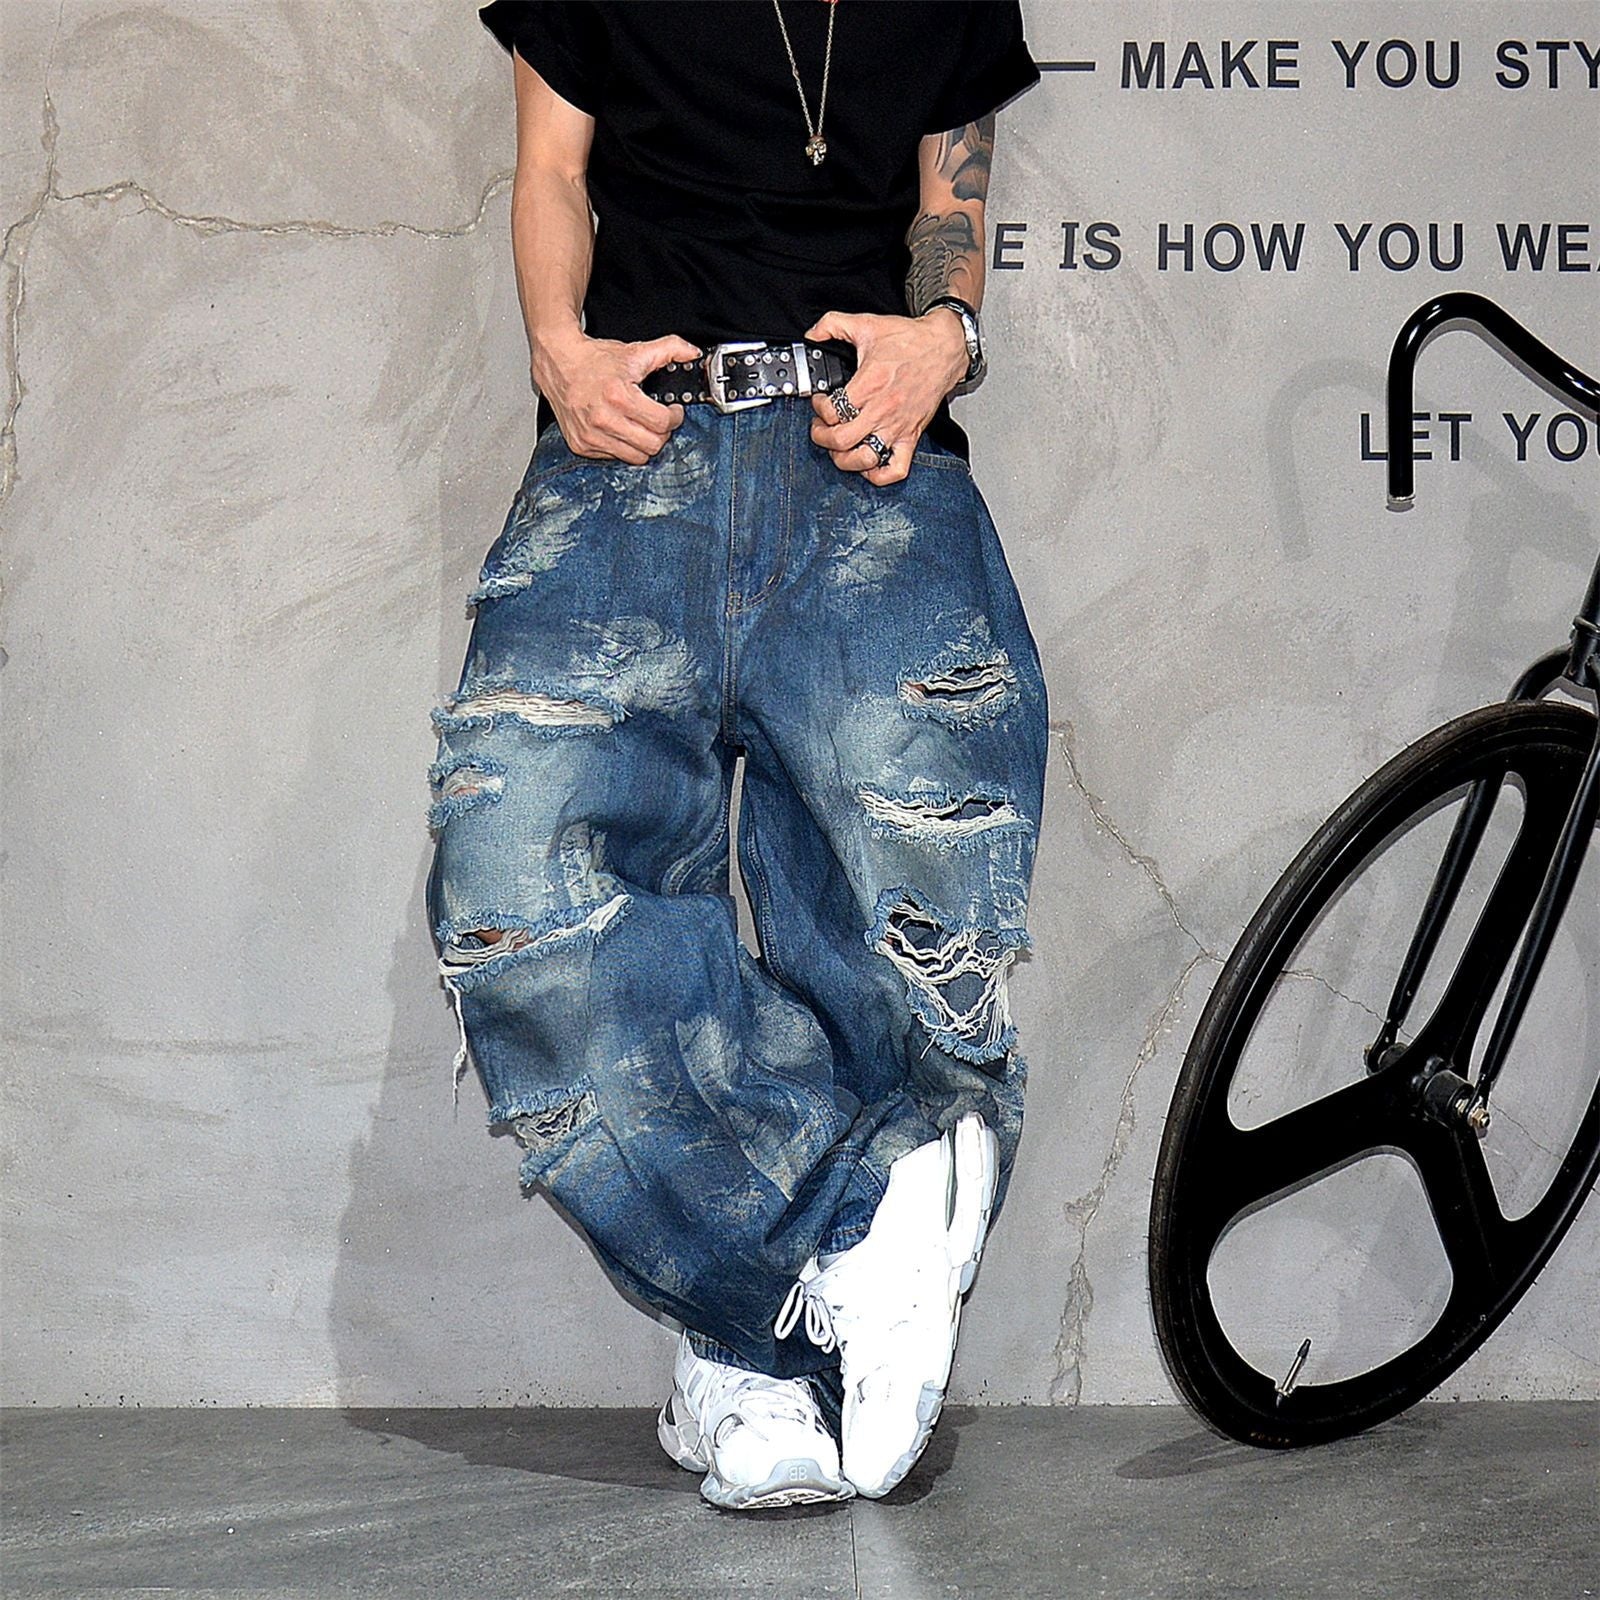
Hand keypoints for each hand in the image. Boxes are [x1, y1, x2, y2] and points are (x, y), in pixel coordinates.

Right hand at [534, 330, 703, 463]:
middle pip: (652, 445)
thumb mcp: (634, 351)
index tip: (673, 412)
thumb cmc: (594, 360)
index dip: (674, 418)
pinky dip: (622, 447)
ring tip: (640, 426)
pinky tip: (620, 430)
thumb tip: (691, 353)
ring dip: (643, 443)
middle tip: (658, 420)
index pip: (662, 423)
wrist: (558, 362)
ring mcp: (591, 435)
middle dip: (662, 433)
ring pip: (636, 457)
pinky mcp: (581, 445)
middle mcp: (603, 419)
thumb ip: (669, 349)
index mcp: (619, 396)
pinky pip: (614, 457)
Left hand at [803, 308, 969, 484]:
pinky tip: (867, 465)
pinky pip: (896, 469)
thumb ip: (833, 324)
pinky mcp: (911, 436)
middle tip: (820, 429)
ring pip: (864, 460)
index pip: (831, 411)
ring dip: (844, 459)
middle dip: (822, 438)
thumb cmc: (910, 340)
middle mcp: (882, 410)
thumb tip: (812, 333)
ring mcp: (898, 426)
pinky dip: (878, 475)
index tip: (819, 403)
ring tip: (838, 448)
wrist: (944, 347)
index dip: (817, 409)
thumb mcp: (866, 324)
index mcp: (869, 384)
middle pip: (841, 441)